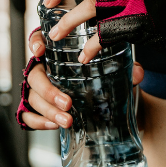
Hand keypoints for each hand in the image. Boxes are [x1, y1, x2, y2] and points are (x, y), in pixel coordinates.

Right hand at [16, 26, 143, 130]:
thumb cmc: (99, 76)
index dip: (35, 43)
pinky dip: (39, 122)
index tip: (40, 51)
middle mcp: (43, 70)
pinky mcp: (36, 109)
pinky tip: (54, 126)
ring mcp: (37, 91)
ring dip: (48, 110)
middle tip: (67, 103)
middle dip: (48, 91)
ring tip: (67, 120)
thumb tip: (137, 73)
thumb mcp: (111, 69)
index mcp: (56, 54)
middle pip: (34, 76)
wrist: (99, 100)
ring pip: (32, 98)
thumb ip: (123, 68)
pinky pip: (28, 116)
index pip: (38, 40)